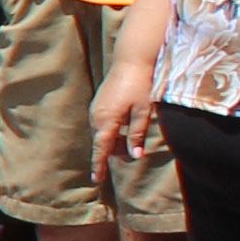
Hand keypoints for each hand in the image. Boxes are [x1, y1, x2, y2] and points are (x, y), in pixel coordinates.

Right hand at [90, 59, 163, 180]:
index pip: (101, 148)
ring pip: (101, 133)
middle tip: (132, 153)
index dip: (99, 164)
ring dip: (113, 141)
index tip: (96, 179)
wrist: (131, 61)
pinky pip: (102, 124)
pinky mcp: (100, 103)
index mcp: (106, 120)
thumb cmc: (140, 85)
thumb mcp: (143, 112)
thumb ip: (136, 135)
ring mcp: (96, 108)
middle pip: (101, 142)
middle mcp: (96, 115)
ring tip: (130, 140)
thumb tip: (134, 155)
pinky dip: (111, 131)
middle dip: (113, 152)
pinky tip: (124, 126)